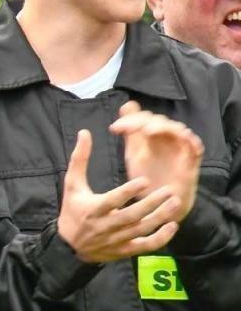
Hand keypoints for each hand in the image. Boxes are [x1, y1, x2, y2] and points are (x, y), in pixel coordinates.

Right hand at [56, 129, 182, 262]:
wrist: (68, 245)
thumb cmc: (72, 210)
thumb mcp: (72, 184)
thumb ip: (80, 159)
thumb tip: (85, 132)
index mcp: (92, 209)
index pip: (112, 201)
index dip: (128, 191)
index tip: (144, 180)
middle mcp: (105, 226)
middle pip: (131, 216)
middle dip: (151, 204)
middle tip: (169, 190)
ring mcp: (116, 240)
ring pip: (141, 229)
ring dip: (160, 217)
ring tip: (175, 202)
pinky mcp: (124, 250)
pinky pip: (145, 246)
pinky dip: (160, 238)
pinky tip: (172, 225)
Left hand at [110, 101, 202, 222]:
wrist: (158, 205)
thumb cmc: (148, 178)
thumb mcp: (135, 153)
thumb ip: (131, 133)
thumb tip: (126, 105)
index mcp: (152, 137)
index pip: (144, 119)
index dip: (130, 119)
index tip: (113, 129)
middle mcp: (167, 140)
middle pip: (159, 121)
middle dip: (142, 122)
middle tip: (126, 129)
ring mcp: (180, 150)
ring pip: (177, 130)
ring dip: (163, 128)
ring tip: (147, 132)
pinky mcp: (191, 163)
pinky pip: (196, 147)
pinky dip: (191, 140)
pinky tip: (182, 136)